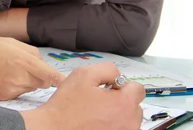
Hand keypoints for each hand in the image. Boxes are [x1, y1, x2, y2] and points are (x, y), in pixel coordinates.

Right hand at [0, 37, 64, 100]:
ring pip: (29, 87)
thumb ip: (30, 51)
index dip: (60, 80)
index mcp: (22, 60)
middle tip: (23, 66)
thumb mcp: (10, 41)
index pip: (49, 75)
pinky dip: (14, 86)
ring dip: (26, 80)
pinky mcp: (3, 97)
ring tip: (8, 69)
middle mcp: (19, 77)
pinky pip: (17, 93)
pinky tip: (1, 77)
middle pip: (41, 82)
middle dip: (39, 75)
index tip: (68, 84)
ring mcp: (11, 89)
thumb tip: (41, 62)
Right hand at [21, 63, 144, 129]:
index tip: (108, 89)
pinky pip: (121, 129)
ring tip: (96, 114)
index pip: (138, 89)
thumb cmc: (67, 105)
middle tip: (100, 101)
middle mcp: (129, 123)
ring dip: (117, 115)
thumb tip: (118, 76)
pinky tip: (96, 123)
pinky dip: (113, 125)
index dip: (121, 85)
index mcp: (124, 103)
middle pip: (135, 106)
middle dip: (121, 101)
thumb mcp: (84, 74)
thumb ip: (108, 69)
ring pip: (128, 120)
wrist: (55, 129)